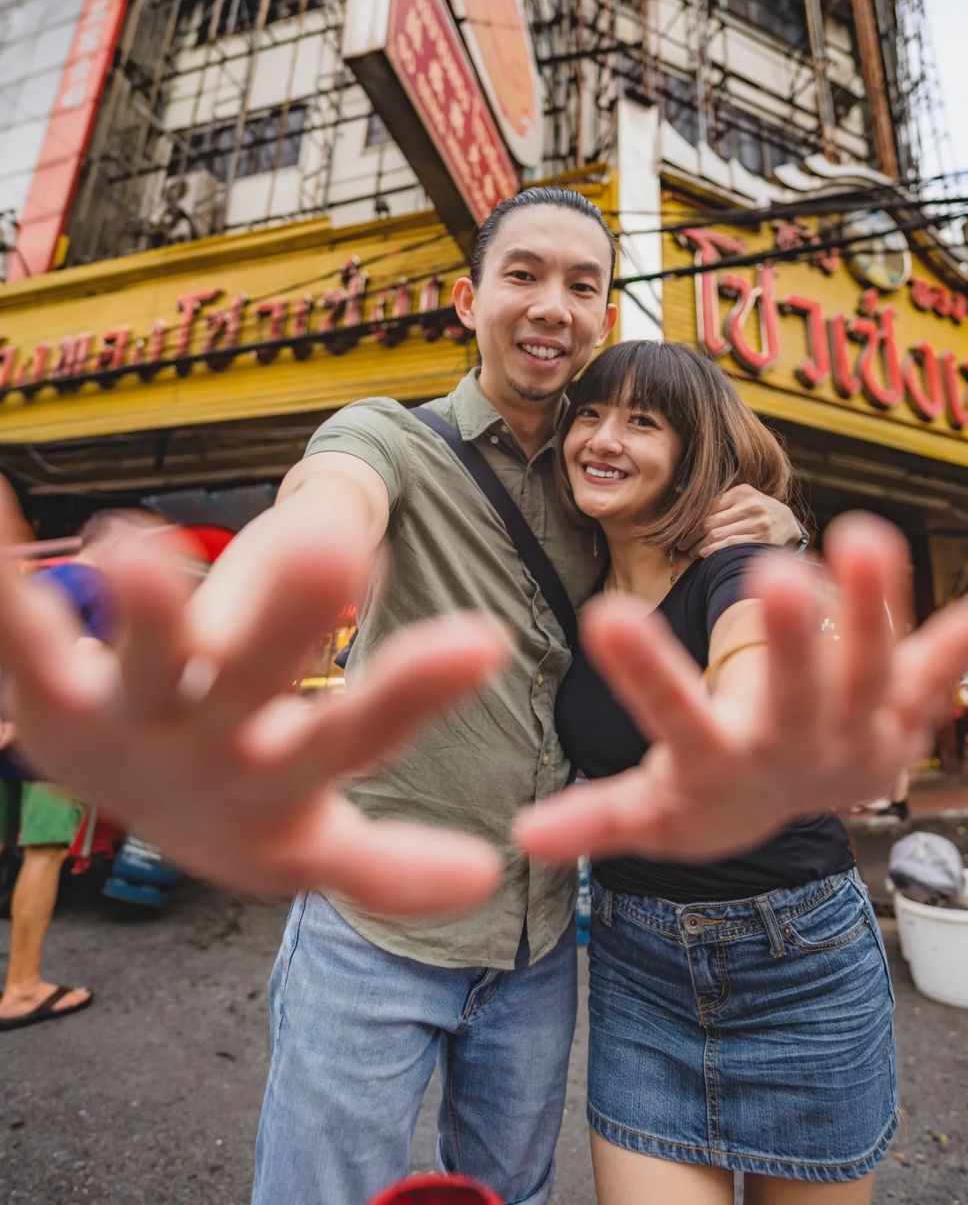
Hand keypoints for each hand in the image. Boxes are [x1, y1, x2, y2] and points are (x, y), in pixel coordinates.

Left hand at [0, 481, 508, 916]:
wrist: (135, 815)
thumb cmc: (250, 793)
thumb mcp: (320, 820)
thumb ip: (396, 829)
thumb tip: (483, 853)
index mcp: (287, 778)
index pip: (363, 737)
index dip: (418, 696)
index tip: (484, 642)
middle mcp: (208, 753)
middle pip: (254, 687)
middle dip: (290, 624)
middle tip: (335, 550)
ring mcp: (125, 722)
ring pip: (142, 664)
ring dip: (147, 610)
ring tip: (136, 549)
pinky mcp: (45, 692)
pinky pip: (21, 630)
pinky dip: (4, 574)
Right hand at [515, 513, 967, 863]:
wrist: (785, 817)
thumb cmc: (707, 796)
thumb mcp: (652, 816)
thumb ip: (596, 818)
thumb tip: (521, 839)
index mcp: (723, 767)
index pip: (679, 724)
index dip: (648, 677)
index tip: (606, 615)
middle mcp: (796, 746)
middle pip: (796, 695)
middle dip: (790, 643)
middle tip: (779, 578)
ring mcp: (857, 726)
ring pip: (872, 668)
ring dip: (877, 607)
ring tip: (867, 535)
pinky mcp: (900, 709)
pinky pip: (938, 669)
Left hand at [680, 484, 800, 555]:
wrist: (788, 522)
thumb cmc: (757, 510)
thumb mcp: (742, 498)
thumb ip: (719, 500)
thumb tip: (681, 498)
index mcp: (741, 492)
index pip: (708, 507)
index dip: (691, 521)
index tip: (680, 530)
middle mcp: (750, 506)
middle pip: (710, 522)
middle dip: (692, 536)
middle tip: (681, 544)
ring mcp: (758, 523)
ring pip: (718, 535)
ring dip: (700, 546)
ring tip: (691, 552)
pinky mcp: (762, 539)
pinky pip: (731, 545)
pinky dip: (714, 550)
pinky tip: (704, 554)